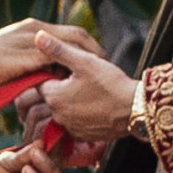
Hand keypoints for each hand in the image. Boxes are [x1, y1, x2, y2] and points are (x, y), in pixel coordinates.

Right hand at [0, 19, 96, 104]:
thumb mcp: (13, 61)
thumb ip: (31, 62)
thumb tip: (48, 74)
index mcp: (34, 28)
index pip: (71, 33)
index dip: (88, 45)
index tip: (100, 60)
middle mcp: (37, 29)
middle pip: (78, 35)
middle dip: (96, 51)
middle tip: (108, 67)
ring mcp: (33, 40)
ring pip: (71, 45)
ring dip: (88, 59)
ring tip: (101, 75)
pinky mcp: (28, 56)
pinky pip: (57, 60)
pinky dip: (70, 69)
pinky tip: (80, 83)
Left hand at [22, 37, 136, 146]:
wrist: (134, 109)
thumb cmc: (110, 83)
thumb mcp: (84, 61)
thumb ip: (58, 49)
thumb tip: (38, 36)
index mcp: (53, 96)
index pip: (39, 81)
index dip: (52, 72)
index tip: (67, 68)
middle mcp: (56, 115)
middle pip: (50, 96)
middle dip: (61, 87)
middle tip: (82, 79)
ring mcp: (69, 128)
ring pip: (62, 109)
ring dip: (71, 101)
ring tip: (90, 91)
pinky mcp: (81, 136)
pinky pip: (74, 122)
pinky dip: (80, 114)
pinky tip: (95, 105)